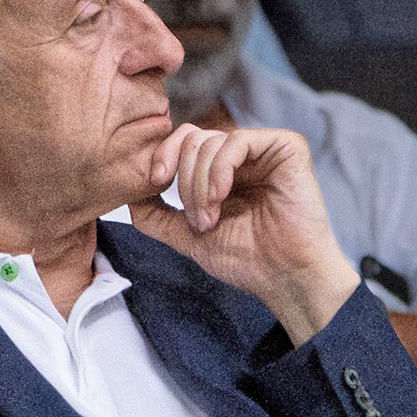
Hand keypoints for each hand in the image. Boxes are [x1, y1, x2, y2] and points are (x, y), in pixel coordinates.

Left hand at [129, 123, 358, 344]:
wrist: (285, 278)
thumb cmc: (247, 261)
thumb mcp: (188, 237)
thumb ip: (157, 216)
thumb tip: (129, 196)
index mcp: (225, 170)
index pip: (185, 141)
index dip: (163, 156)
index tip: (154, 183)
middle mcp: (246, 155)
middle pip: (193, 139)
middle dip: (184, 182)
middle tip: (198, 220)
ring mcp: (266, 149)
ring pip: (210, 141)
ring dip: (200, 185)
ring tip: (211, 220)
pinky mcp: (287, 147)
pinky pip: (236, 141)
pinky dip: (219, 171)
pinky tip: (222, 198)